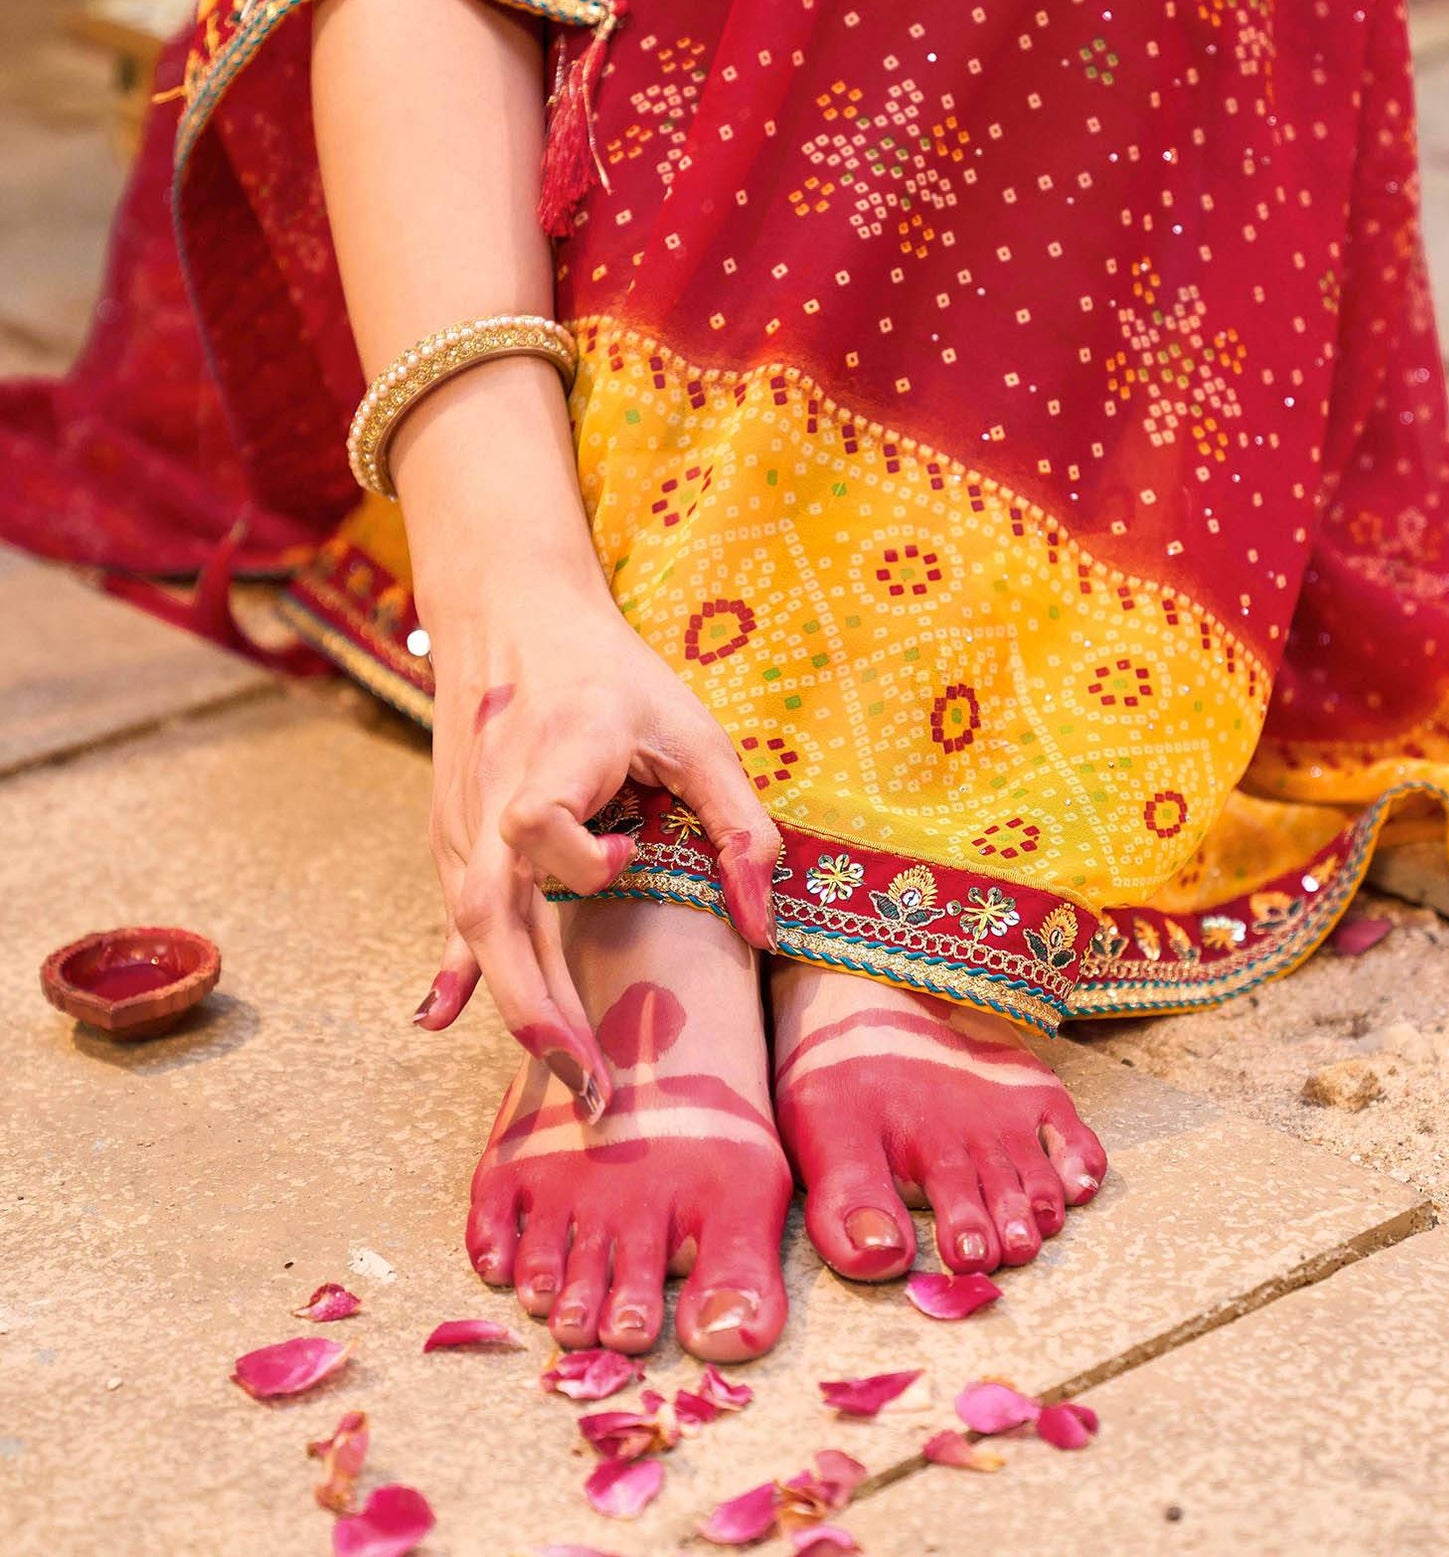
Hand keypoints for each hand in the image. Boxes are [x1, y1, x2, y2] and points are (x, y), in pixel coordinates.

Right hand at [411, 548, 782, 1119]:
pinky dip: (453, 970)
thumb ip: (738, 825)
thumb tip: (762, 928)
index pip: (537, 822)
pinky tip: (437, 1019)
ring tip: (571, 1077)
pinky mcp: (452, 835)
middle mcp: (495, 795)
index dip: (578, 856)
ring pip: (473, 927)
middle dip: (538, 1005)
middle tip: (594, 1085)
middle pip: (490, 909)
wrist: (510, 613)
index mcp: (556, 753)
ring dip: (517, 1006)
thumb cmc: (612, 676)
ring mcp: (463, 821)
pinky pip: (451, 915)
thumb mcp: (694, 731)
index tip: (630, 857)